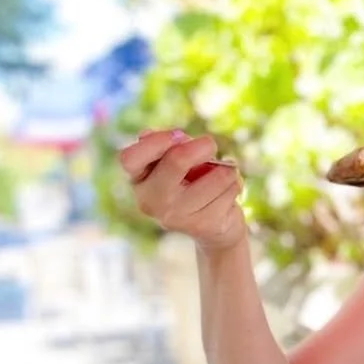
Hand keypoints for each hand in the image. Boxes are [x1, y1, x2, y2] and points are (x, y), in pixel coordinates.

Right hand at [119, 129, 246, 253]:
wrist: (212, 227)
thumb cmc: (190, 182)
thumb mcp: (175, 160)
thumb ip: (170, 145)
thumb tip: (177, 138)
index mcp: (138, 179)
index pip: (129, 158)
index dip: (156, 142)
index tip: (179, 135)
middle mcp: (150, 202)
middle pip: (176, 162)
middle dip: (200, 147)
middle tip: (210, 144)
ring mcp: (176, 217)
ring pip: (215, 177)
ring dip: (226, 170)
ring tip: (225, 174)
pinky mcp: (203, 225)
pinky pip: (229, 191)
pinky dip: (234, 185)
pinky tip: (227, 192)